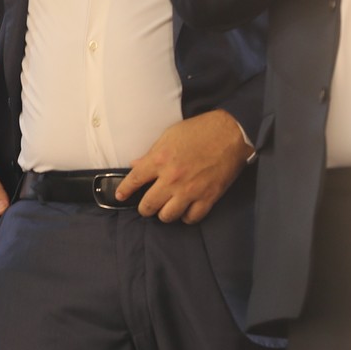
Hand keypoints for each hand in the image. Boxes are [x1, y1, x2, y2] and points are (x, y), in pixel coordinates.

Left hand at [115, 110, 251, 222]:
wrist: (229, 134)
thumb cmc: (197, 131)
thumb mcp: (168, 136)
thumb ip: (151, 154)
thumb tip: (135, 165)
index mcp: (159, 161)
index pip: (134, 180)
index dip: (124, 190)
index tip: (120, 196)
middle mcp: (172, 179)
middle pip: (149, 204)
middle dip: (144, 208)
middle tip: (146, 207)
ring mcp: (190, 191)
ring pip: (168, 216)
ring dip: (163, 214)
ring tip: (164, 210)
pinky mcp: (208, 198)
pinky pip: (192, 218)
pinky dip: (186, 217)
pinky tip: (184, 212)